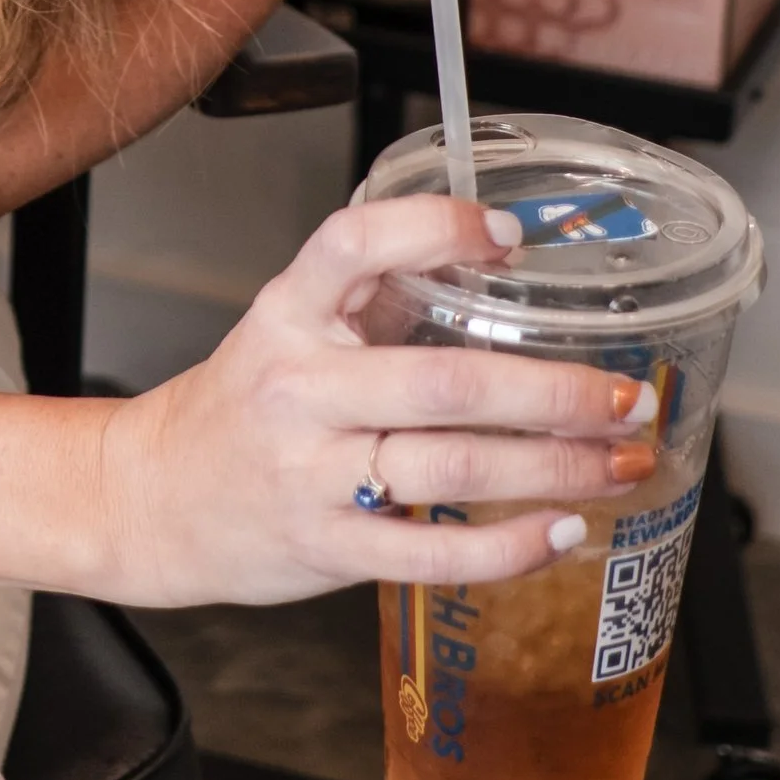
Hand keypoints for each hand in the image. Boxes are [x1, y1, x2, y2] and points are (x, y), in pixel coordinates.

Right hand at [89, 194, 661, 607]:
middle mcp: (300, 389)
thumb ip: (371, 291)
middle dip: (555, 391)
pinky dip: (510, 545)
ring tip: (621, 460)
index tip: (510, 236)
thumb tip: (492, 256)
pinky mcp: (328, 547)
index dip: (436, 229)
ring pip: (455, 466)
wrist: (152, 499)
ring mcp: (313, 474)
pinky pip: (435, 550)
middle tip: (627, 396)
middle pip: (446, 382)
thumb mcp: (284, 326)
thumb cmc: (240, 408)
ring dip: (557, 466)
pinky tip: (563, 530)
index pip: (354, 245)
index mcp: (287, 315)